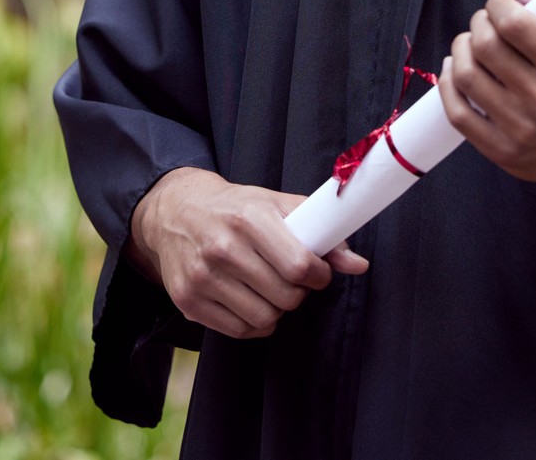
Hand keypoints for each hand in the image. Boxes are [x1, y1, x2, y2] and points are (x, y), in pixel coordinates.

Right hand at [127, 167, 369, 338]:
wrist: (176, 212)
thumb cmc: (236, 208)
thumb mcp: (277, 205)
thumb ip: (321, 232)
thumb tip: (359, 265)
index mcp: (248, 219)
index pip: (298, 266)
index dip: (318, 275)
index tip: (317, 272)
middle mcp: (222, 248)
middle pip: (286, 297)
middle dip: (298, 292)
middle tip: (291, 279)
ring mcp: (202, 277)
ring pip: (265, 319)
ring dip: (277, 309)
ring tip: (269, 288)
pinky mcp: (188, 301)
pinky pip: (240, 330)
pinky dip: (254, 322)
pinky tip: (250, 300)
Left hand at [438, 0, 535, 182]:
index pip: (513, 23)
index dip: (496, 4)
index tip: (500, 6)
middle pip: (485, 47)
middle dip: (478, 24)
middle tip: (486, 25)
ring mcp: (522, 130)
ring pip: (465, 76)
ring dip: (459, 49)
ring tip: (471, 45)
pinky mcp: (502, 152)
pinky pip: (457, 112)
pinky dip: (448, 83)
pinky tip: (455, 69)